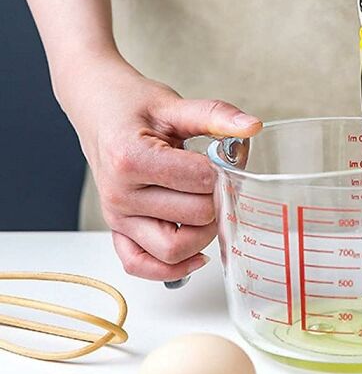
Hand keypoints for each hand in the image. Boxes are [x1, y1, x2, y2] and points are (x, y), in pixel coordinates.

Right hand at [59, 54, 261, 279]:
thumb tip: (252, 126)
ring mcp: (117, 217)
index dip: (220, 171)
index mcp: (131, 158)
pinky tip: (195, 254)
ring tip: (208, 209)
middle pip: (194, 216)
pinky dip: (171, 269)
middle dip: (217, 200)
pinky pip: (141, 265)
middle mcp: (120, 194)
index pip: (199, 180)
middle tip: (220, 181)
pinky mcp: (118, 230)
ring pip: (172, 250)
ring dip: (202, 236)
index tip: (220, 158)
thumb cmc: (131, 106)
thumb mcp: (174, 104)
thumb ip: (215, 116)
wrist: (97, 109)